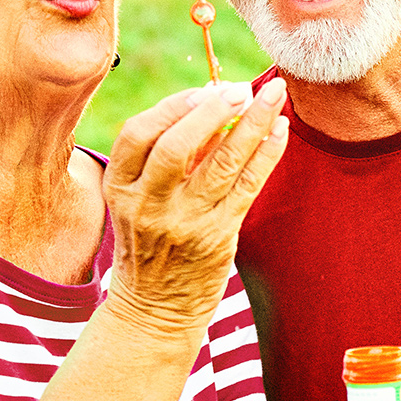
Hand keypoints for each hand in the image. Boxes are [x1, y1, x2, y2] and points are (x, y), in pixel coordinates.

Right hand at [101, 78, 288, 333]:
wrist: (154, 312)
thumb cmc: (149, 246)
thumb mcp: (138, 202)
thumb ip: (166, 160)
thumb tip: (212, 106)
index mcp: (120, 189)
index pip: (137, 134)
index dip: (171, 106)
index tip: (202, 89)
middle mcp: (148, 205)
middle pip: (176, 145)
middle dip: (211, 110)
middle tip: (239, 88)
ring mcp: (184, 223)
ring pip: (222, 162)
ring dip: (252, 123)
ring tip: (273, 96)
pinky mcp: (218, 237)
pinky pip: (248, 186)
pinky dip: (267, 154)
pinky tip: (281, 130)